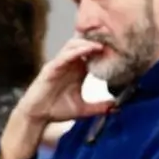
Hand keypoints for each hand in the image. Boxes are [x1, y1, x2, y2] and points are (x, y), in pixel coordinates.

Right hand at [0, 38, 114, 158]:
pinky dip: (75, 52)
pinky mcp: (51, 69)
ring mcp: (59, 65)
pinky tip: (86, 51)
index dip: (104, 50)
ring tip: (101, 45)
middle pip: (83, 45)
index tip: (120, 48)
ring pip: (73, 46)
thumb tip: (117, 108)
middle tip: (112, 41)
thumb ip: (99, 107)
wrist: (38, 116)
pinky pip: (63, 56)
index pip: (92, 54)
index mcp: (78, 71)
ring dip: (87, 43)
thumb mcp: (83, 109)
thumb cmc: (57, 110)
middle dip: (96, 41)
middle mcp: (69, 64)